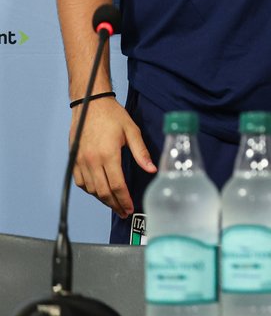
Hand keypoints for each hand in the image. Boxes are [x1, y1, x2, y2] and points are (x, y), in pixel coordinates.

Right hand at [70, 97, 155, 217]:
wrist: (90, 103)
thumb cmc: (113, 115)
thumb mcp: (132, 131)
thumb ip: (141, 152)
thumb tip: (152, 170)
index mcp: (108, 154)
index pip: (117, 185)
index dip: (124, 200)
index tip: (130, 209)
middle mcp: (92, 160)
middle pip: (103, 191)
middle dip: (114, 204)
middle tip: (124, 212)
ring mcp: (80, 161)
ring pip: (91, 189)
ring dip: (103, 199)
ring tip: (114, 204)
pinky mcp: (73, 159)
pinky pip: (80, 182)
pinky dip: (90, 190)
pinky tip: (99, 191)